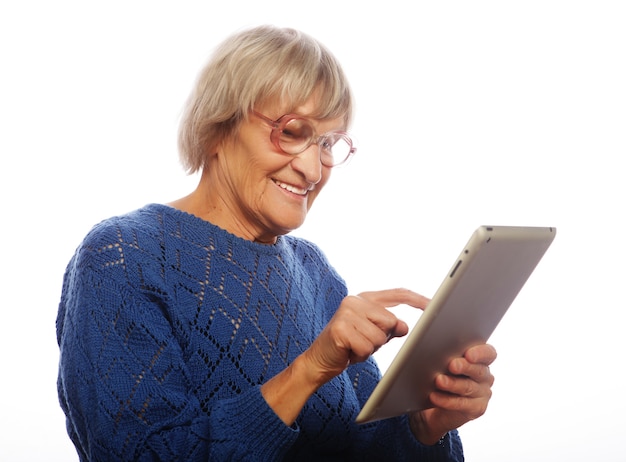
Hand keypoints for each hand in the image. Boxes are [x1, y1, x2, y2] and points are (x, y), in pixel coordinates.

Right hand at [301, 288, 428, 387]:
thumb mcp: (374, 335)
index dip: (417, 300)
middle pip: (391, 321)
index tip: (434, 305)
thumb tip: (404, 326)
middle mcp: (355, 301)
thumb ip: (390, 327)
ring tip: (355, 347)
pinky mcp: (340, 328)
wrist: (319, 360)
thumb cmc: (348, 346)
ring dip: (370, 349)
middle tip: (364, 342)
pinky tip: (348, 352)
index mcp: (366, 298)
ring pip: (380, 336)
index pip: (398, 294)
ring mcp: (346, 313)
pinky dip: (360, 355)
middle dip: (383, 338)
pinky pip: (366, 347)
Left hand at [410, 343, 496, 444]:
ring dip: (452, 384)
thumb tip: (433, 349)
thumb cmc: (441, 378)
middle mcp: (485, 376)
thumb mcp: (444, 364)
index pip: (488, 353)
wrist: (436, 408)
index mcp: (480, 360)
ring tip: (439, 381)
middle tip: (452, 365)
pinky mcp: (476, 409)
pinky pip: (462, 404)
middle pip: (478, 370)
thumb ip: (446, 356)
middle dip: (464, 367)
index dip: (480, 353)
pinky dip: (446, 400)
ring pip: (468, 387)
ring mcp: (483, 393)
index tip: (468, 354)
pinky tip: (434, 396)